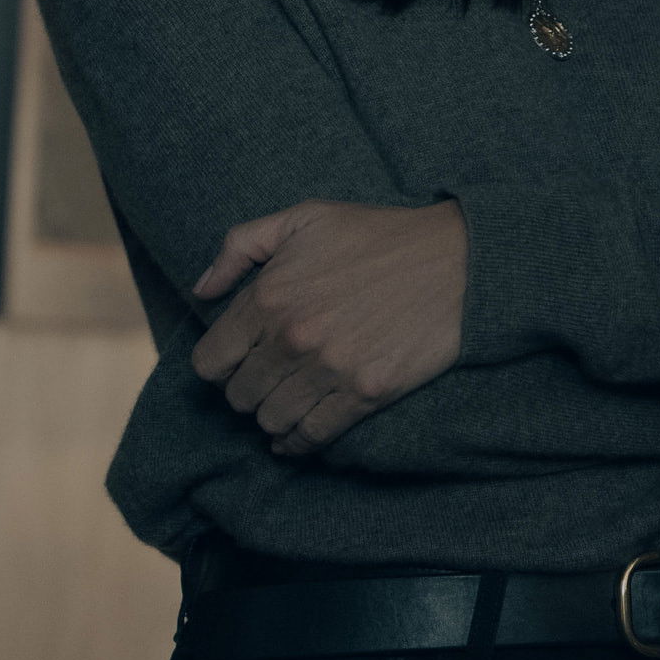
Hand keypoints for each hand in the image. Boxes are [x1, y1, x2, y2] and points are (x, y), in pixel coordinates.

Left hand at [191, 199, 468, 455]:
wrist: (457, 260)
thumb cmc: (379, 235)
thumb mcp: (306, 217)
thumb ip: (240, 246)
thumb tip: (201, 290)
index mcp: (269, 296)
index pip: (210, 361)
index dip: (219, 364)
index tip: (236, 360)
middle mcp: (291, 338)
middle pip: (238, 396)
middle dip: (247, 390)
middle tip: (264, 381)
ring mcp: (329, 370)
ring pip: (271, 420)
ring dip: (272, 415)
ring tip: (283, 402)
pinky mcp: (365, 393)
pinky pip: (311, 435)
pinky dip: (296, 442)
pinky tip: (294, 436)